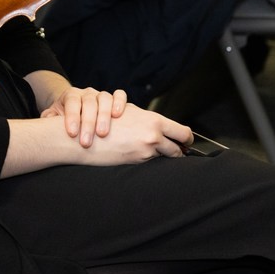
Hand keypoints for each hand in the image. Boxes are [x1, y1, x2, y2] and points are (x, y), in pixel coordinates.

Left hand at [40, 86, 126, 147]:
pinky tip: (118, 115)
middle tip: (86, 143)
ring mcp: (101, 95)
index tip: (72, 133)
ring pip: (105, 98)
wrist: (78, 112)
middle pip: (89, 103)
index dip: (72, 117)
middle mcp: (87, 93)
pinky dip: (120, 103)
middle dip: (87, 123)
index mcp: (71, 95)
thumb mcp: (54, 117)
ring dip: (104, 116)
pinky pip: (120, 95)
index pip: (72, 102)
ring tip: (102, 134)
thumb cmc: (65, 119)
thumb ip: (49, 118)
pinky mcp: (114, 99)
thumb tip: (47, 122)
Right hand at [74, 104, 192, 164]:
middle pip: (180, 147)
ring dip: (165, 154)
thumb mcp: (128, 112)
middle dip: (181, 149)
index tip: (186, 140)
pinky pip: (152, 160)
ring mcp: (148, 150)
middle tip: (180, 150)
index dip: (187, 137)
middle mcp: (154, 135)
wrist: (87, 134)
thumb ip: (146, 118)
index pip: (183, 132)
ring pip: (167, 155)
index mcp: (154, 120)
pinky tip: (142, 153)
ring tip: (159, 153)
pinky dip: (150, 157)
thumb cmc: (104, 120)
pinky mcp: (139, 161)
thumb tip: (160, 124)